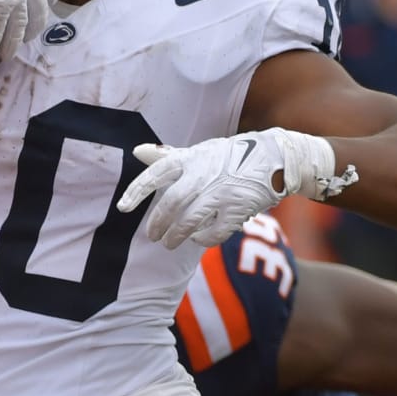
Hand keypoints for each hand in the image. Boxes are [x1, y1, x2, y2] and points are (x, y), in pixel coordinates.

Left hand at [117, 128, 355, 249]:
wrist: (273, 157)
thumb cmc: (229, 156)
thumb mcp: (198, 152)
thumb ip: (168, 156)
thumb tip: (137, 151)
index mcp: (191, 159)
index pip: (157, 174)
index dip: (137, 191)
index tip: (123, 208)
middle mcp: (203, 174)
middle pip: (171, 204)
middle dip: (158, 223)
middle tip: (153, 236)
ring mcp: (221, 192)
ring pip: (190, 220)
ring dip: (176, 235)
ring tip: (169, 243)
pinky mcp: (237, 208)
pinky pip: (215, 231)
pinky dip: (203, 239)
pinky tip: (198, 240)